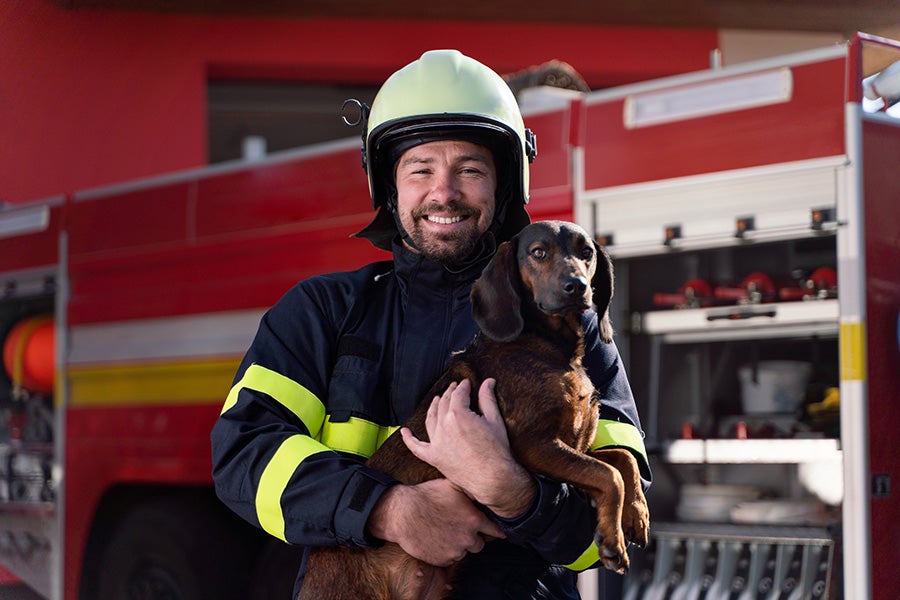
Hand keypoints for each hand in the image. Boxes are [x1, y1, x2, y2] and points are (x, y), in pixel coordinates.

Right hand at [367, 478, 504, 565]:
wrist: (402, 514)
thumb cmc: (426, 496)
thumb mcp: (452, 486)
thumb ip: (471, 492)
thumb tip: (484, 493)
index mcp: (474, 519)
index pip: (495, 531)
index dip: (495, 531)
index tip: (497, 533)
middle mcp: (468, 538)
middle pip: (480, 544)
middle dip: (474, 537)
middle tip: (461, 528)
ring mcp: (455, 551)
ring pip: (464, 552)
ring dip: (459, 544)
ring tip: (445, 531)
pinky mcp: (442, 560)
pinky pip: (450, 558)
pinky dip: (446, 551)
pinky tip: (437, 539)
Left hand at [401, 378, 536, 517]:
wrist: (492, 479)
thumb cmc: (497, 451)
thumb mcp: (495, 421)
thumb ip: (488, 399)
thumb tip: (488, 381)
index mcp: (458, 414)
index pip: (458, 394)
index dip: (463, 386)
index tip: (466, 384)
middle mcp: (443, 426)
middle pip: (444, 404)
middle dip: (450, 393)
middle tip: (455, 388)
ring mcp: (436, 442)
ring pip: (430, 419)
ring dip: (433, 407)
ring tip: (437, 400)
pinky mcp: (434, 457)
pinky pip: (416, 447)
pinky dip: (409, 439)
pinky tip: (404, 432)